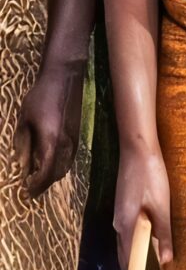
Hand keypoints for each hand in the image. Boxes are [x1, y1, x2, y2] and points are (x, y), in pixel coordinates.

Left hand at [13, 58, 83, 196]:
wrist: (65, 77)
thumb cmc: (41, 96)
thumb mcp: (24, 120)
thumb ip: (25, 144)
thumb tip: (23, 164)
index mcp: (51, 141)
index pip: (45, 172)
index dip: (36, 186)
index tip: (26, 193)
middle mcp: (66, 144)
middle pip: (57, 173)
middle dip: (44, 184)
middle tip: (31, 190)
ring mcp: (74, 138)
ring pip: (65, 166)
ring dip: (53, 176)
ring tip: (39, 179)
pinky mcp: (77, 133)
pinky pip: (69, 156)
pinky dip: (60, 165)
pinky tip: (50, 162)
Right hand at [114, 146, 172, 268]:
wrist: (138, 150)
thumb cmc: (151, 178)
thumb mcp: (161, 207)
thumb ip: (162, 233)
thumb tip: (164, 261)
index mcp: (126, 227)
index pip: (127, 260)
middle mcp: (118, 224)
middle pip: (126, 252)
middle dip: (138, 266)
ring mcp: (119, 215)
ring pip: (128, 240)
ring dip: (140, 251)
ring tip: (158, 262)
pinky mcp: (124, 206)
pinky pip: (129, 229)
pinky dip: (139, 238)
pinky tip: (151, 238)